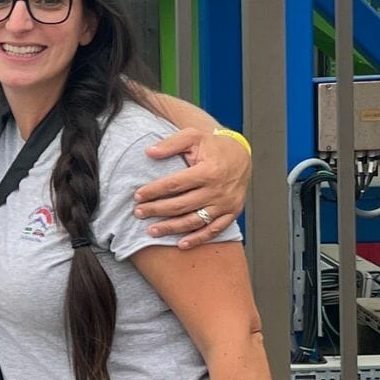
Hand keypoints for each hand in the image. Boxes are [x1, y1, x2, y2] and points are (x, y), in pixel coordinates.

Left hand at [135, 127, 252, 246]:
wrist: (241, 154)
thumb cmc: (214, 145)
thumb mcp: (193, 136)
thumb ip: (170, 144)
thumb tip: (149, 152)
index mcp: (208, 171)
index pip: (174, 185)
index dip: (154, 191)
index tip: (137, 196)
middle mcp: (217, 190)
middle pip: (181, 205)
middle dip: (157, 210)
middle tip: (138, 213)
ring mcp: (225, 204)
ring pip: (194, 221)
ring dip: (171, 228)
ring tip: (152, 231)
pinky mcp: (232, 212)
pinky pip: (214, 230)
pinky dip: (197, 239)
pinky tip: (181, 244)